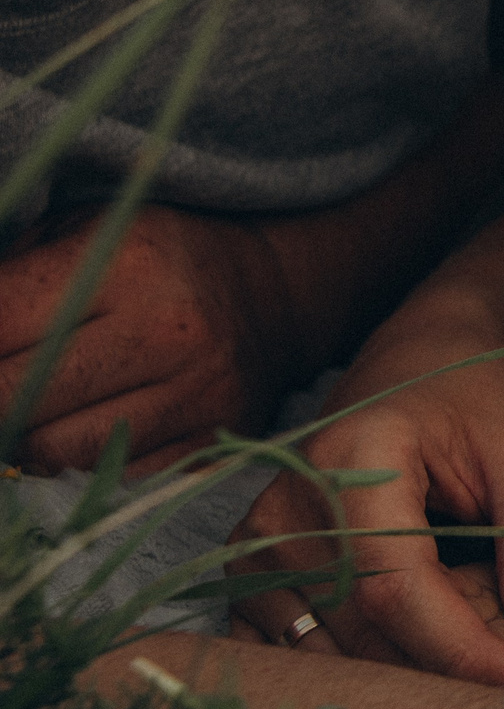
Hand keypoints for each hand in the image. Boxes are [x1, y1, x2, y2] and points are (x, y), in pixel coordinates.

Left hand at [0, 203, 293, 471]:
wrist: (273, 294)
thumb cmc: (155, 259)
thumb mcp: (83, 232)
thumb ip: (10, 280)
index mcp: (131, 260)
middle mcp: (169, 329)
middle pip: (16, 398)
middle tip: (0, 389)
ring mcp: (198, 391)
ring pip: (55, 452)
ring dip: (25, 438)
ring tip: (33, 408)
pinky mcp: (214, 438)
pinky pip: (110, 475)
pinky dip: (80, 458)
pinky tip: (86, 422)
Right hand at [227, 300, 503, 693]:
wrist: (417, 357)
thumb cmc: (483, 398)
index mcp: (352, 461)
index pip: (396, 590)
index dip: (464, 653)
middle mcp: (284, 508)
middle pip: (362, 636)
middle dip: (450, 678)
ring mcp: (254, 547)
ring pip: (335, 658)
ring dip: (413, 683)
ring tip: (488, 677)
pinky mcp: (248, 576)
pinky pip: (303, 654)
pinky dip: (370, 671)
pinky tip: (429, 666)